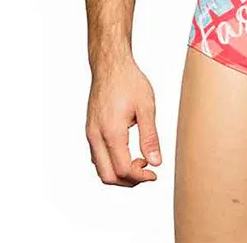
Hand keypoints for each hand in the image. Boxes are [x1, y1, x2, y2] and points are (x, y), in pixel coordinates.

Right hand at [86, 54, 161, 186]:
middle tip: (146, 172)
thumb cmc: (128, 81)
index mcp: (111, 132)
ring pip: (100, 168)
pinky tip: (127, 152)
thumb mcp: (146, 107)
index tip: (154, 174)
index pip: (123, 169)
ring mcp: (91, 133)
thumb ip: (150, 137)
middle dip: (128, 181)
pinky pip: (97, 156)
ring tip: (139, 161)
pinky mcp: (90, 129)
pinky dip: (111, 163)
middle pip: (108, 176)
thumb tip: (155, 162)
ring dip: (119, 173)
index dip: (140, 177)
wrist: (110, 64)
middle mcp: (96, 136)